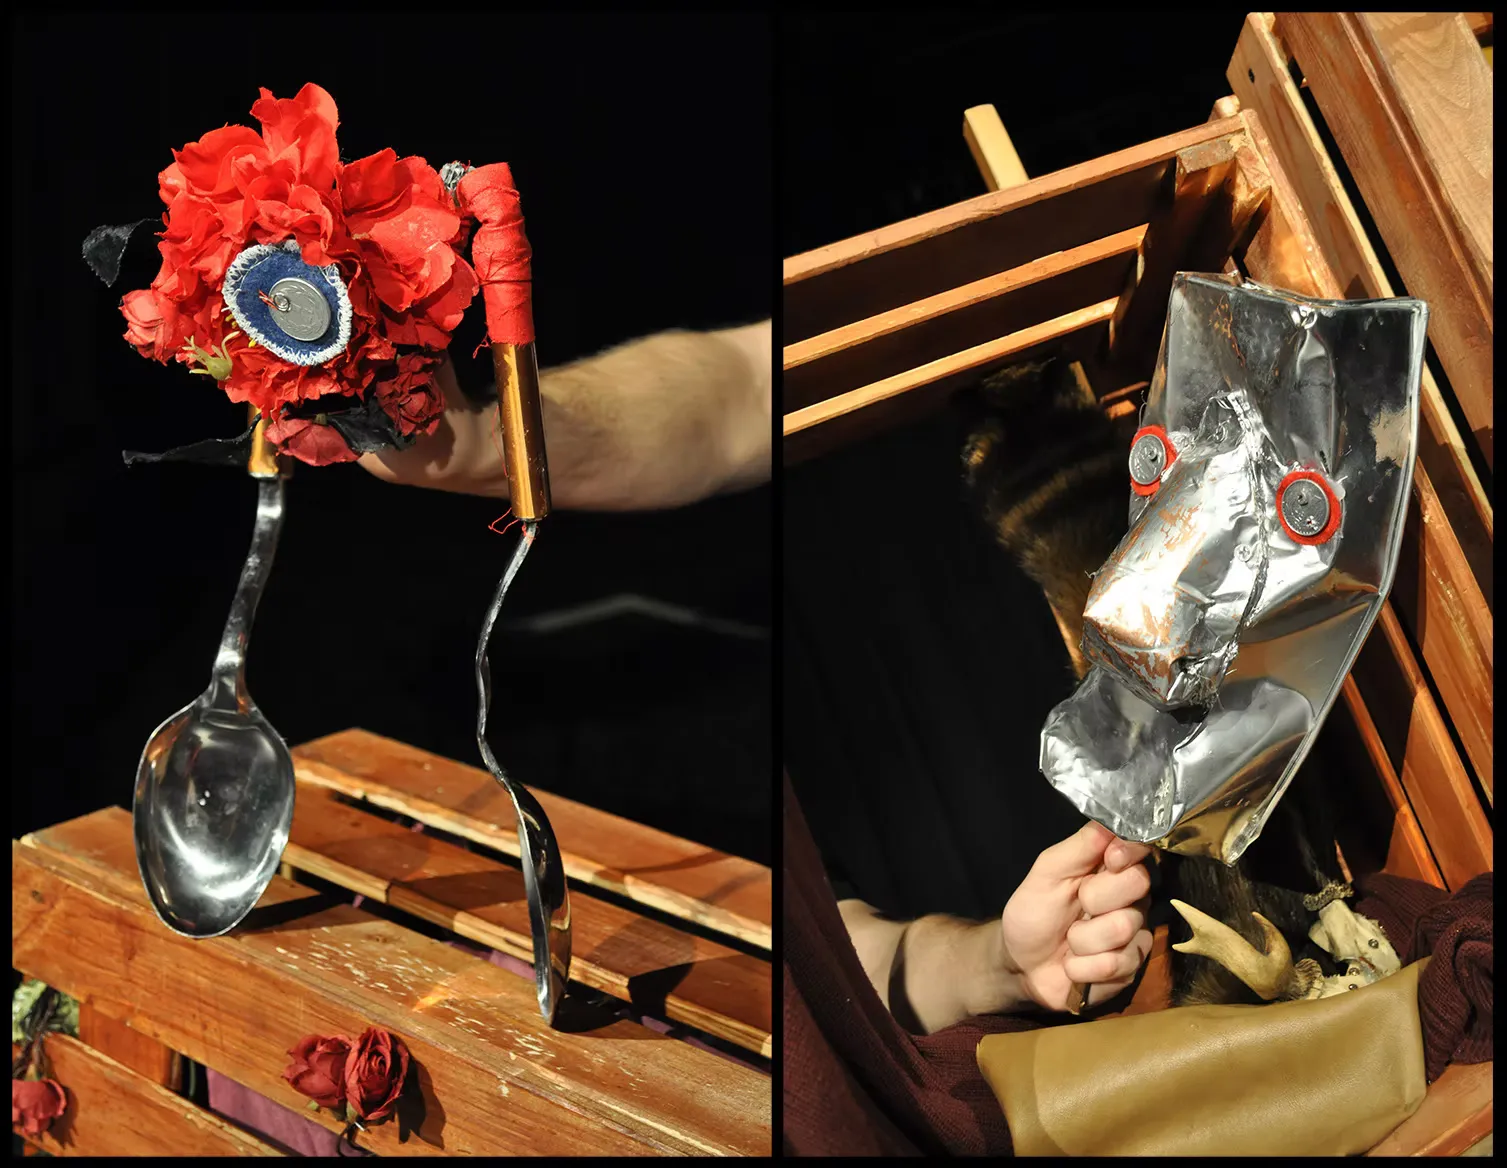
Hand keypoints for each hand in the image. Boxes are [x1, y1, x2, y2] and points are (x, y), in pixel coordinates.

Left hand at [999, 821, 1153, 1011]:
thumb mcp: (1047, 872)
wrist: (1022, 963)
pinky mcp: (1131, 967)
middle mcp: (1131, 897)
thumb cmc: (1034, 912)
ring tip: (1069, 941)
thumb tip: (1111, 820)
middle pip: (1139, 883)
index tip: (1111, 860)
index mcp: (1111, 867)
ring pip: (1123, 928)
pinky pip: (1118, 964)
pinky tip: (1073, 965)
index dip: (1130, 851)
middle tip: (1077, 906)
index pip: (1140, 846)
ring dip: (1082, 939)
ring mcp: (1134, 933)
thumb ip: (1080, 846)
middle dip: (1095, 898)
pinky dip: (1083, 967)